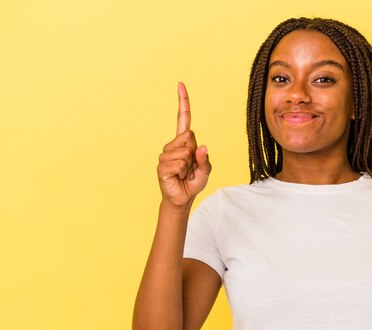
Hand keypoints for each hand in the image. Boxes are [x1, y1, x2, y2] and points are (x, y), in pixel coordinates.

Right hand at [157, 82, 211, 207]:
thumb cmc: (193, 182)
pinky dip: (182, 171)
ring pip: (185, 151)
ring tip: (184, 173)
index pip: (183, 119)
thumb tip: (202, 147)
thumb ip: (205, 160)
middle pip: (189, 137)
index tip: (180, 84)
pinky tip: (177, 176)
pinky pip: (179, 163)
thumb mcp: (205, 171)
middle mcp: (173, 145)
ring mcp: (165, 155)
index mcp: (184, 142)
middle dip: (194, 154)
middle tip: (190, 167)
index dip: (183, 102)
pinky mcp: (161, 166)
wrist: (182, 199)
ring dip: (188, 165)